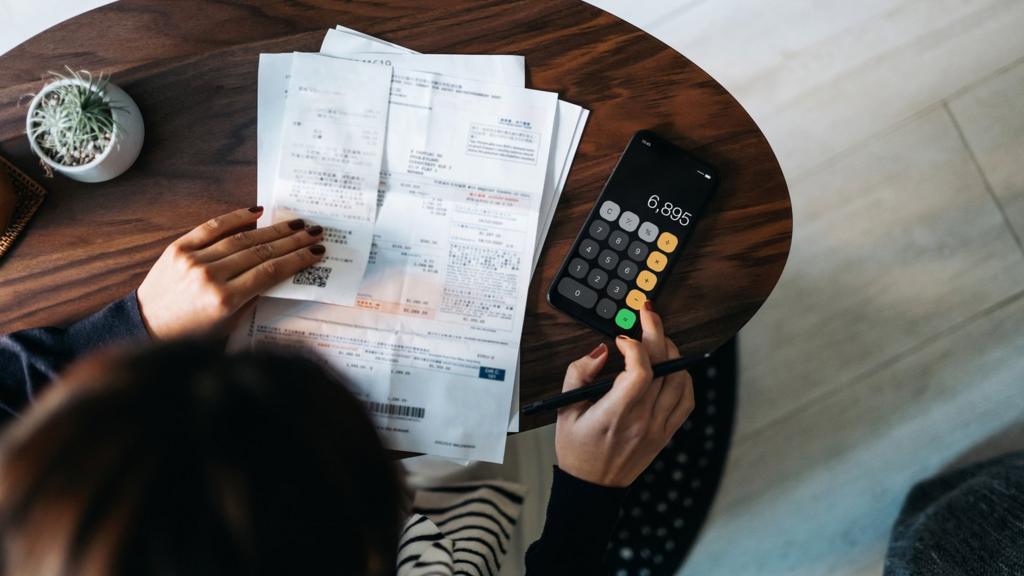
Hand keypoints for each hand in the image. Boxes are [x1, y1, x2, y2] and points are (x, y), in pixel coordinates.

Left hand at [136, 206, 324, 338]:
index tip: (316, 253)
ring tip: (296, 223)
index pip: (270, 272)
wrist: (146, 326)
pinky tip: (257, 212)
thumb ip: (253, 298)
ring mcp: (193, 260)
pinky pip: (212, 227)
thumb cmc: (191, 333)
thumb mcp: (229, 324)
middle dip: (292, 241)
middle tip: (314, 232)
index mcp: (225, 300)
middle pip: (261, 252)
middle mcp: (210, 277)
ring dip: (273, 229)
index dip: (297, 260)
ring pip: (242, 238)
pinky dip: (236, 217)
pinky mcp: (178, 248)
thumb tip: (279, 271)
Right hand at [554, 303, 693, 486]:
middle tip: (647, 313)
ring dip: (672, 352)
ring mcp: (659, 427)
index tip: (621, 338)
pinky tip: (671, 367)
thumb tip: (602, 350)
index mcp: (615, 414)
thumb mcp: (564, 409)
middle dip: (656, 332)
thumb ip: (579, 373)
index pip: (640, 372)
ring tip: (658, 339)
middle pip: (663, 367)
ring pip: (680, 379)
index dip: (635, 346)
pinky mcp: (667, 433)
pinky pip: (686, 399)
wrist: (592, 487)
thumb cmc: (576, 448)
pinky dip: (683, 377)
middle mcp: (642, 421)